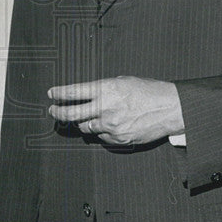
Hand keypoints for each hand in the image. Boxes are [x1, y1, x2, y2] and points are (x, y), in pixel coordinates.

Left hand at [47, 76, 184, 146]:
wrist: (170, 108)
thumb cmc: (148, 92)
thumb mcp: (123, 81)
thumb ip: (103, 89)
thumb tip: (86, 96)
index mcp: (105, 89)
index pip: (73, 92)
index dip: (59, 94)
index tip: (51, 94)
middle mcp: (105, 108)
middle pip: (71, 115)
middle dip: (58, 113)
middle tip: (53, 111)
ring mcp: (110, 126)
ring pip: (86, 127)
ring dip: (85, 122)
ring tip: (93, 117)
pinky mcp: (118, 139)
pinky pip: (101, 137)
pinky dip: (103, 131)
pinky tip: (113, 124)